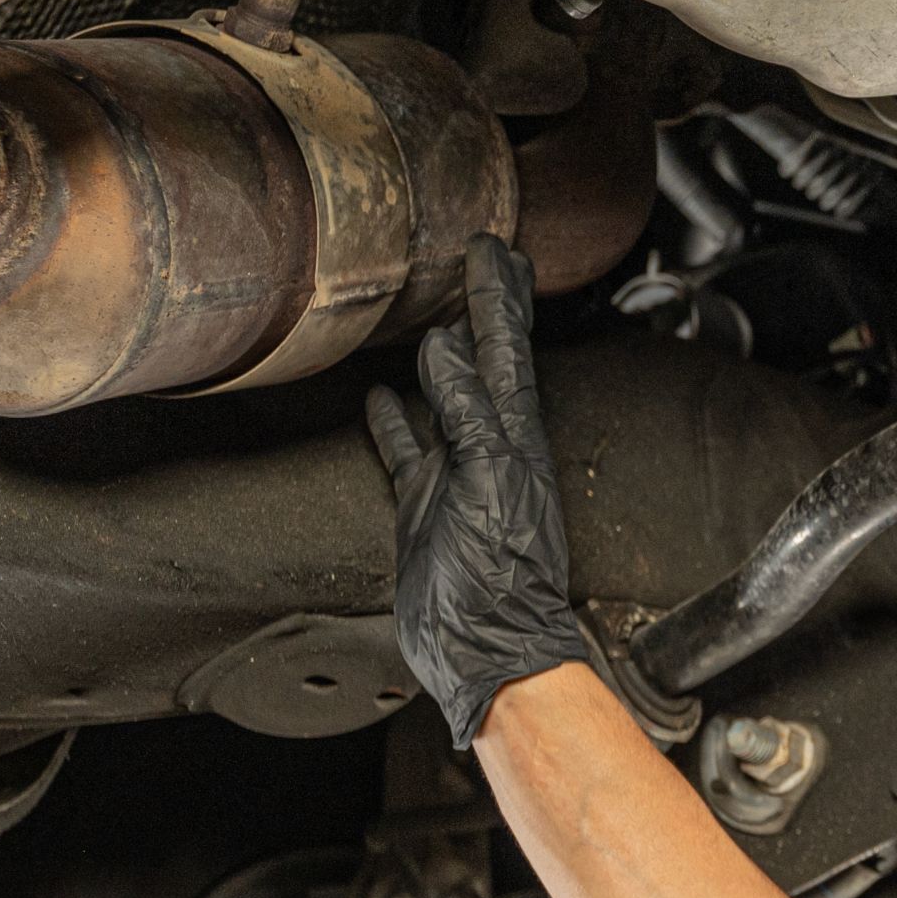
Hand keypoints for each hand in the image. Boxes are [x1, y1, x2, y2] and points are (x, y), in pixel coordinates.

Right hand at [366, 238, 605, 740]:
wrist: (487, 649)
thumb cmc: (502, 579)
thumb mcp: (490, 483)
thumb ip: (470, 414)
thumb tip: (447, 348)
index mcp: (516, 436)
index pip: (508, 348)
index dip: (499, 297)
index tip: (492, 247)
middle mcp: (491, 447)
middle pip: (485, 359)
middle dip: (483, 308)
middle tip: (481, 258)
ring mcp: (457, 474)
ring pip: (445, 397)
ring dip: (439, 357)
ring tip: (429, 314)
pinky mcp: (426, 507)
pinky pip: (407, 449)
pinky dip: (394, 420)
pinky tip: (380, 397)